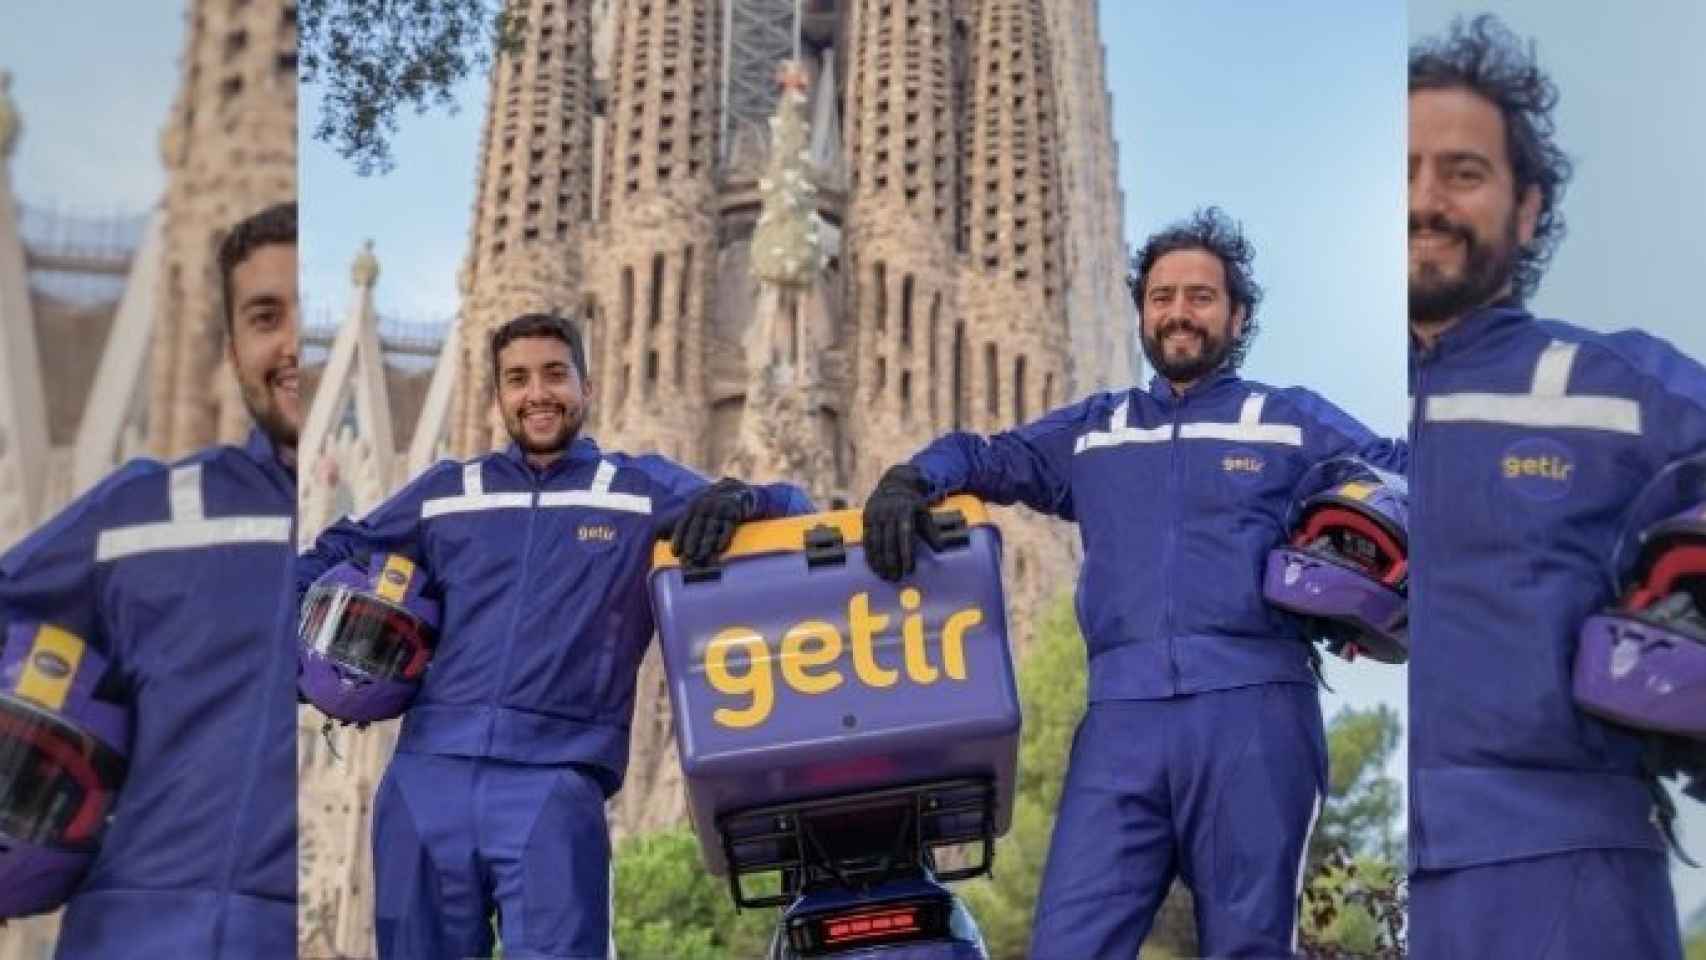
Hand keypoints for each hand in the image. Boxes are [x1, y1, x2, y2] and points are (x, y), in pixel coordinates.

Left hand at [672, 478, 757, 566]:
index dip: (678, 539)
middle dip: (690, 545)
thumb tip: (675, 540)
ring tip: (700, 559)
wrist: (737, 490)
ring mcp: (720, 508)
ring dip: (705, 546)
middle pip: (696, 528)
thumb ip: (689, 520)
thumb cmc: (715, 504)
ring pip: (711, 530)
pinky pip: (728, 528)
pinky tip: (718, 550)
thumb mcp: (699, 506)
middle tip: (686, 561)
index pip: (683, 523)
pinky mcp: (734, 512)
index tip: (675, 553)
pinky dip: (723, 539)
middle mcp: (706, 505)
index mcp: (694, 504)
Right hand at [862, 465, 936, 580]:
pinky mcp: (866, 520)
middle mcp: (887, 512)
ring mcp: (874, 515)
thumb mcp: (924, 514)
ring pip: (875, 543)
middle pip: (888, 541)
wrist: (893, 485)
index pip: (904, 534)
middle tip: (896, 579)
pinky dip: (870, 555)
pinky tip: (875, 568)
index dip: (906, 553)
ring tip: (885, 577)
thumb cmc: (912, 505)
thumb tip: (941, 550)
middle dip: (892, 562)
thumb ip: (931, 532)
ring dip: (879, 562)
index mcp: (904, 509)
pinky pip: (866, 541)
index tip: (909, 570)